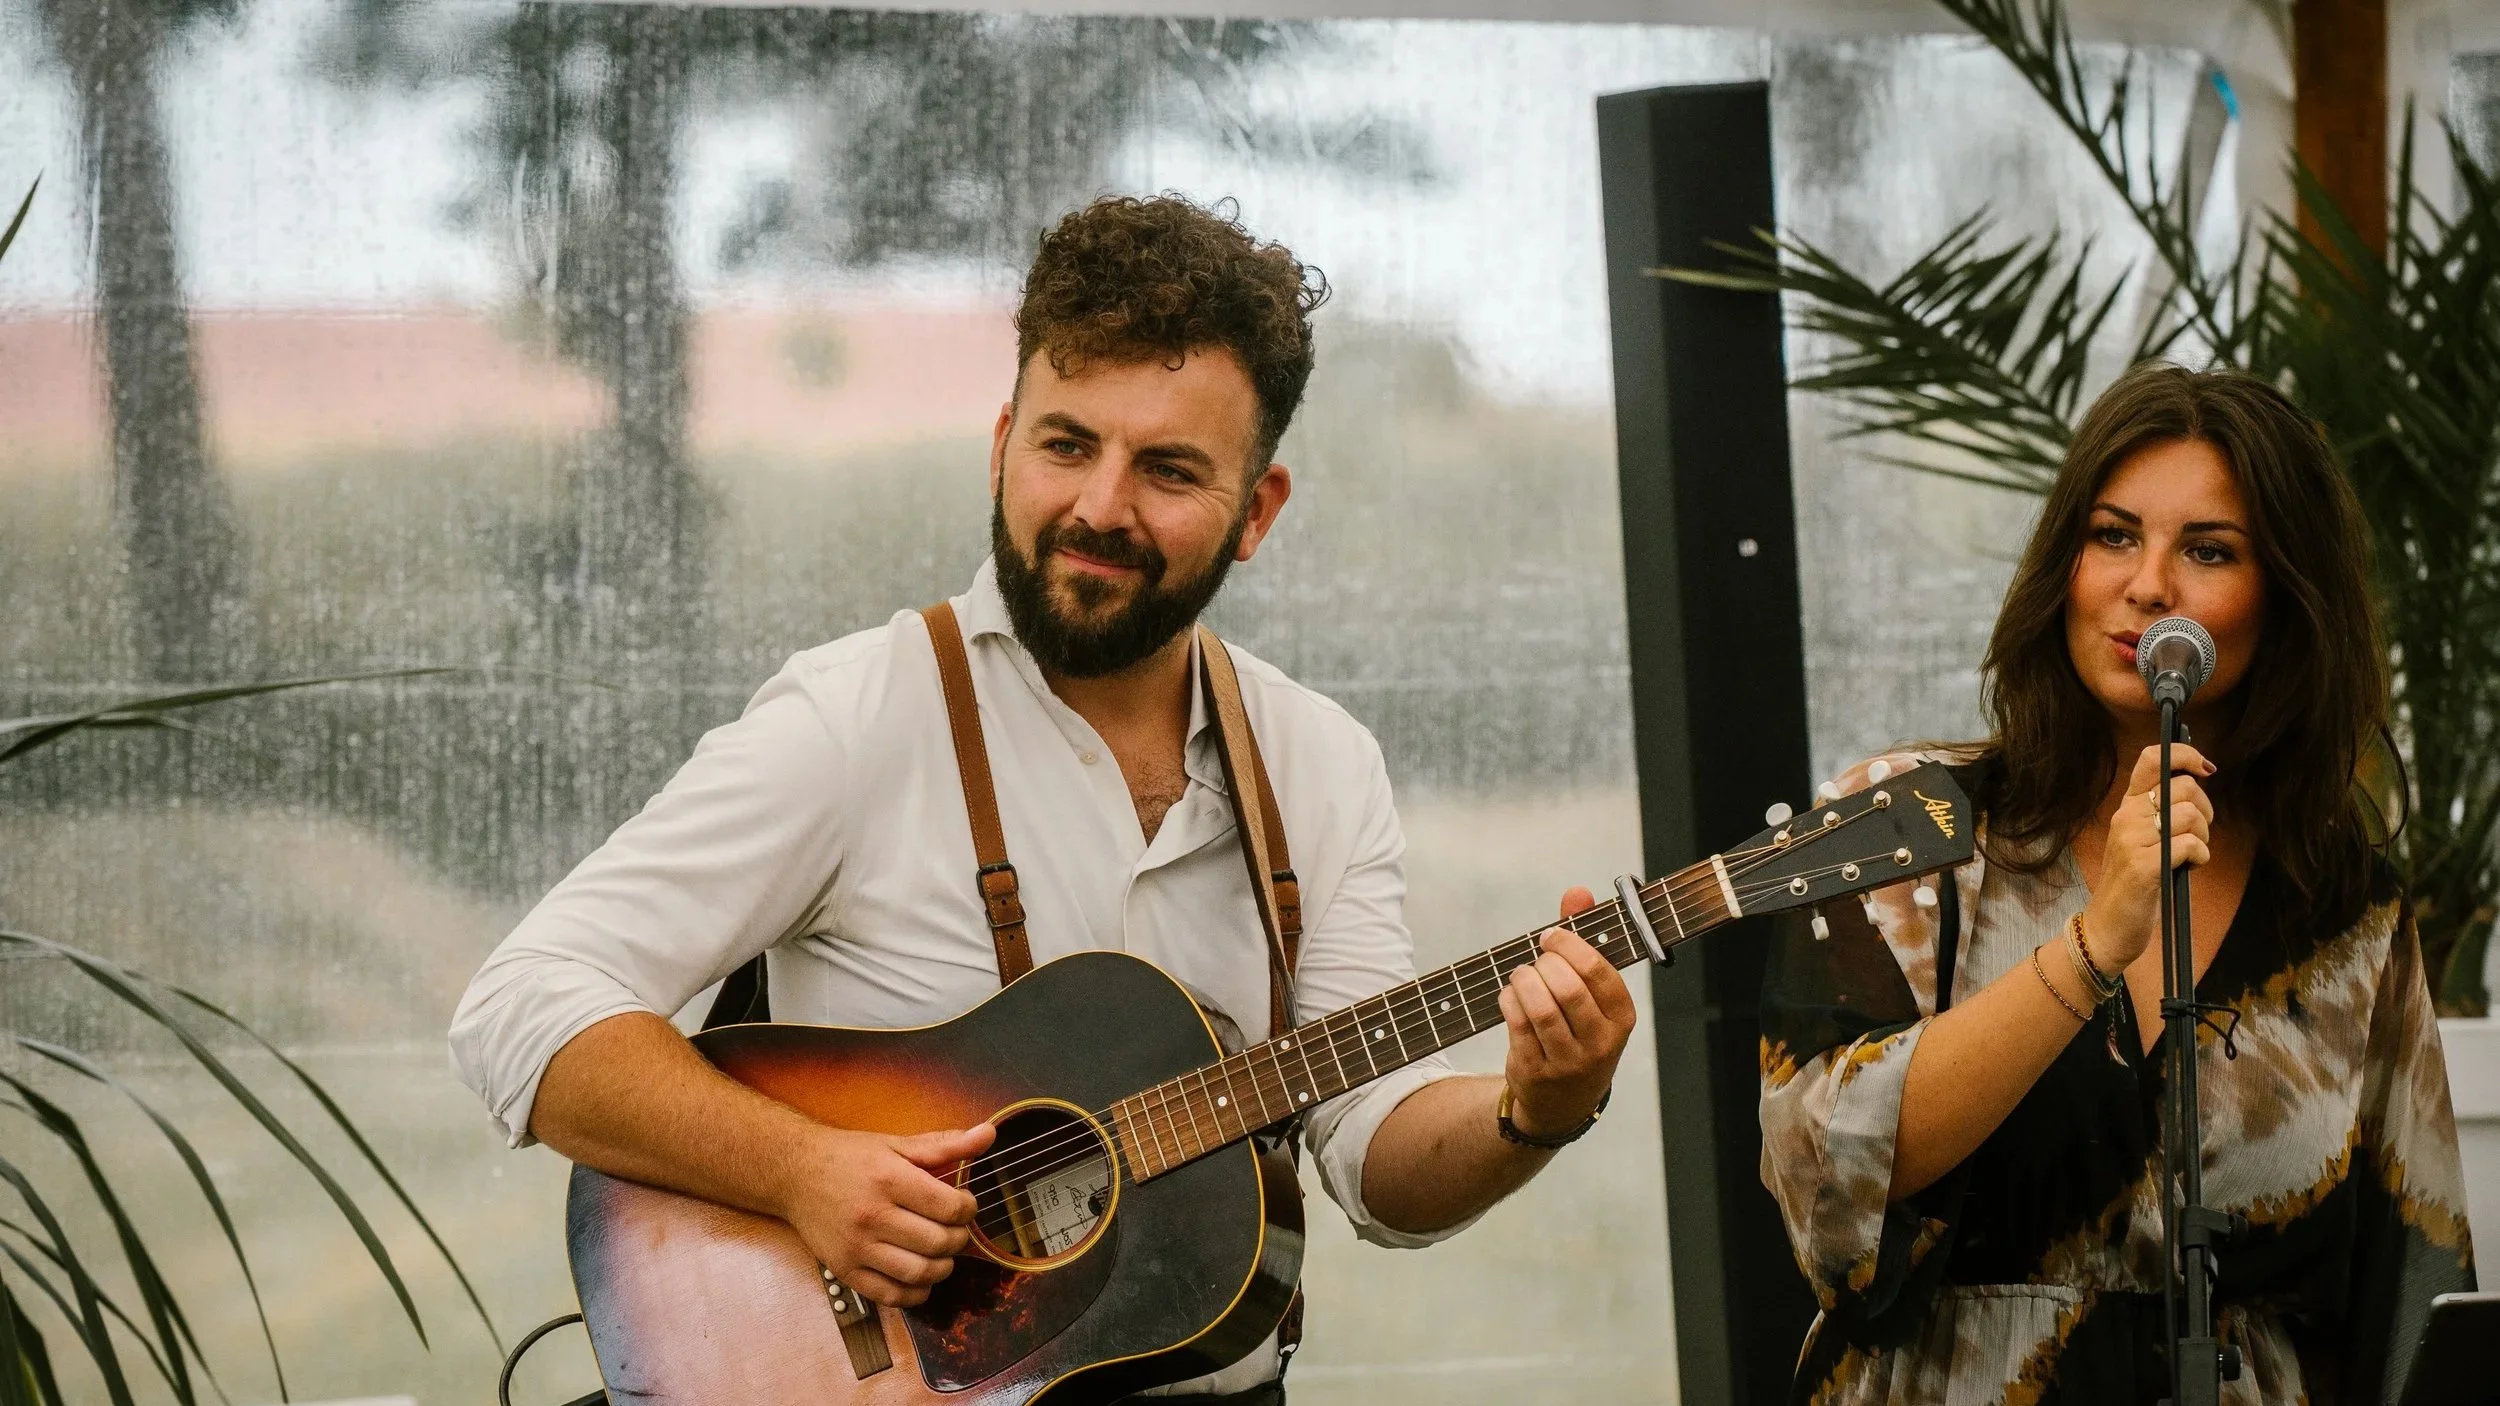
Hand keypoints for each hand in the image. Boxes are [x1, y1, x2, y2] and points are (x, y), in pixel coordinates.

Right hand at [774, 1123, 994, 1306]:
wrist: (794, 1173)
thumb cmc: (849, 1157)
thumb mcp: (896, 1144)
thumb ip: (945, 1145)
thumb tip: (988, 1134)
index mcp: (889, 1179)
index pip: (949, 1207)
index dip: (968, 1208)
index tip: (964, 1204)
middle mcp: (872, 1216)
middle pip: (938, 1242)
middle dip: (958, 1238)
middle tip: (955, 1229)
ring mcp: (857, 1248)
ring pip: (919, 1273)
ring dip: (943, 1267)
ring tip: (941, 1252)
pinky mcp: (845, 1271)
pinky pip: (891, 1296)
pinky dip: (916, 1293)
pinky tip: (921, 1276)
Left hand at [1497, 887, 1638, 1140]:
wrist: (1563, 1100)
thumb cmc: (1578, 1029)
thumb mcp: (1591, 993)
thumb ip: (1585, 937)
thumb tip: (1577, 892)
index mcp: (1622, 1019)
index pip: (1600, 972)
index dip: (1570, 945)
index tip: (1551, 936)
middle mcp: (1600, 1044)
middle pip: (1568, 988)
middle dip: (1544, 963)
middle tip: (1537, 958)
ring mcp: (1567, 1062)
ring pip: (1540, 1008)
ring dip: (1523, 980)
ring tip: (1521, 974)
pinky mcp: (1535, 1071)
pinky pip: (1516, 1024)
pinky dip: (1508, 1000)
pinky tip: (1510, 994)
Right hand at [2082, 744, 2215, 971]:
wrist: (2107, 927)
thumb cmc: (2132, 884)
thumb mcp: (2142, 839)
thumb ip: (2162, 812)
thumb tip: (2197, 782)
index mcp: (2126, 807)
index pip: (2152, 759)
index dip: (2184, 754)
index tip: (2205, 768)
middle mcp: (2126, 817)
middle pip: (2183, 787)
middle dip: (2205, 809)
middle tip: (2198, 833)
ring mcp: (2132, 840)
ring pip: (2189, 816)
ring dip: (2203, 837)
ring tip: (2192, 855)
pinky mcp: (2144, 866)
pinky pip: (2190, 845)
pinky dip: (2200, 856)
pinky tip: (2189, 868)